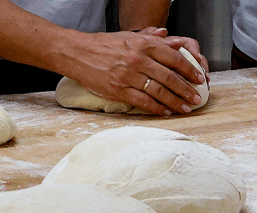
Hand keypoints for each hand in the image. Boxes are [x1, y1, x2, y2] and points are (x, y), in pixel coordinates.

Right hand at [70, 30, 207, 115]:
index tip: (199, 77)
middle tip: (197, 98)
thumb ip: (150, 37)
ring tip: (185, 108)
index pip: (174, 58)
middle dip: (186, 90)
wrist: (77, 53)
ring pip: (158, 91)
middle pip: (169, 77)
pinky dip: (155, 108)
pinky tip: (164, 112)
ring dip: (174, 101)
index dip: (190, 69)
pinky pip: (141, 101)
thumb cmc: (103, 45)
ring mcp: (128, 76)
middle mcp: (138, 60)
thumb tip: (168, 35)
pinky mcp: (118, 90)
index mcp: (143, 45)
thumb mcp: (129, 36)